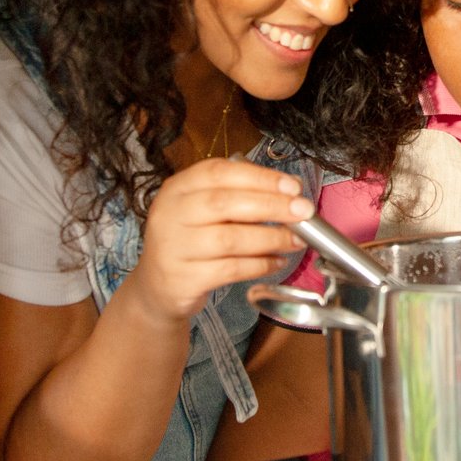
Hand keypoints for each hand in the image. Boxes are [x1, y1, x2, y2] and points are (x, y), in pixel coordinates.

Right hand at [134, 157, 313, 321]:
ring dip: (271, 238)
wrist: (156, 288)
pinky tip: (276, 262)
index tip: (292, 185)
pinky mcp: (183, 279)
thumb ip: (238, 196)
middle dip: (271, 205)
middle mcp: (170, 214)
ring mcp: (173, 248)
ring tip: (296, 240)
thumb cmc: (190, 241)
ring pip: (230, 239)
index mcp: (177, 188)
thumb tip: (289, 191)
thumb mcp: (202, 210)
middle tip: (303, 211)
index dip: (260, 177)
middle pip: (225, 203)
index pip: (219, 172)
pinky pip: (230, 269)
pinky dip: (260, 265)